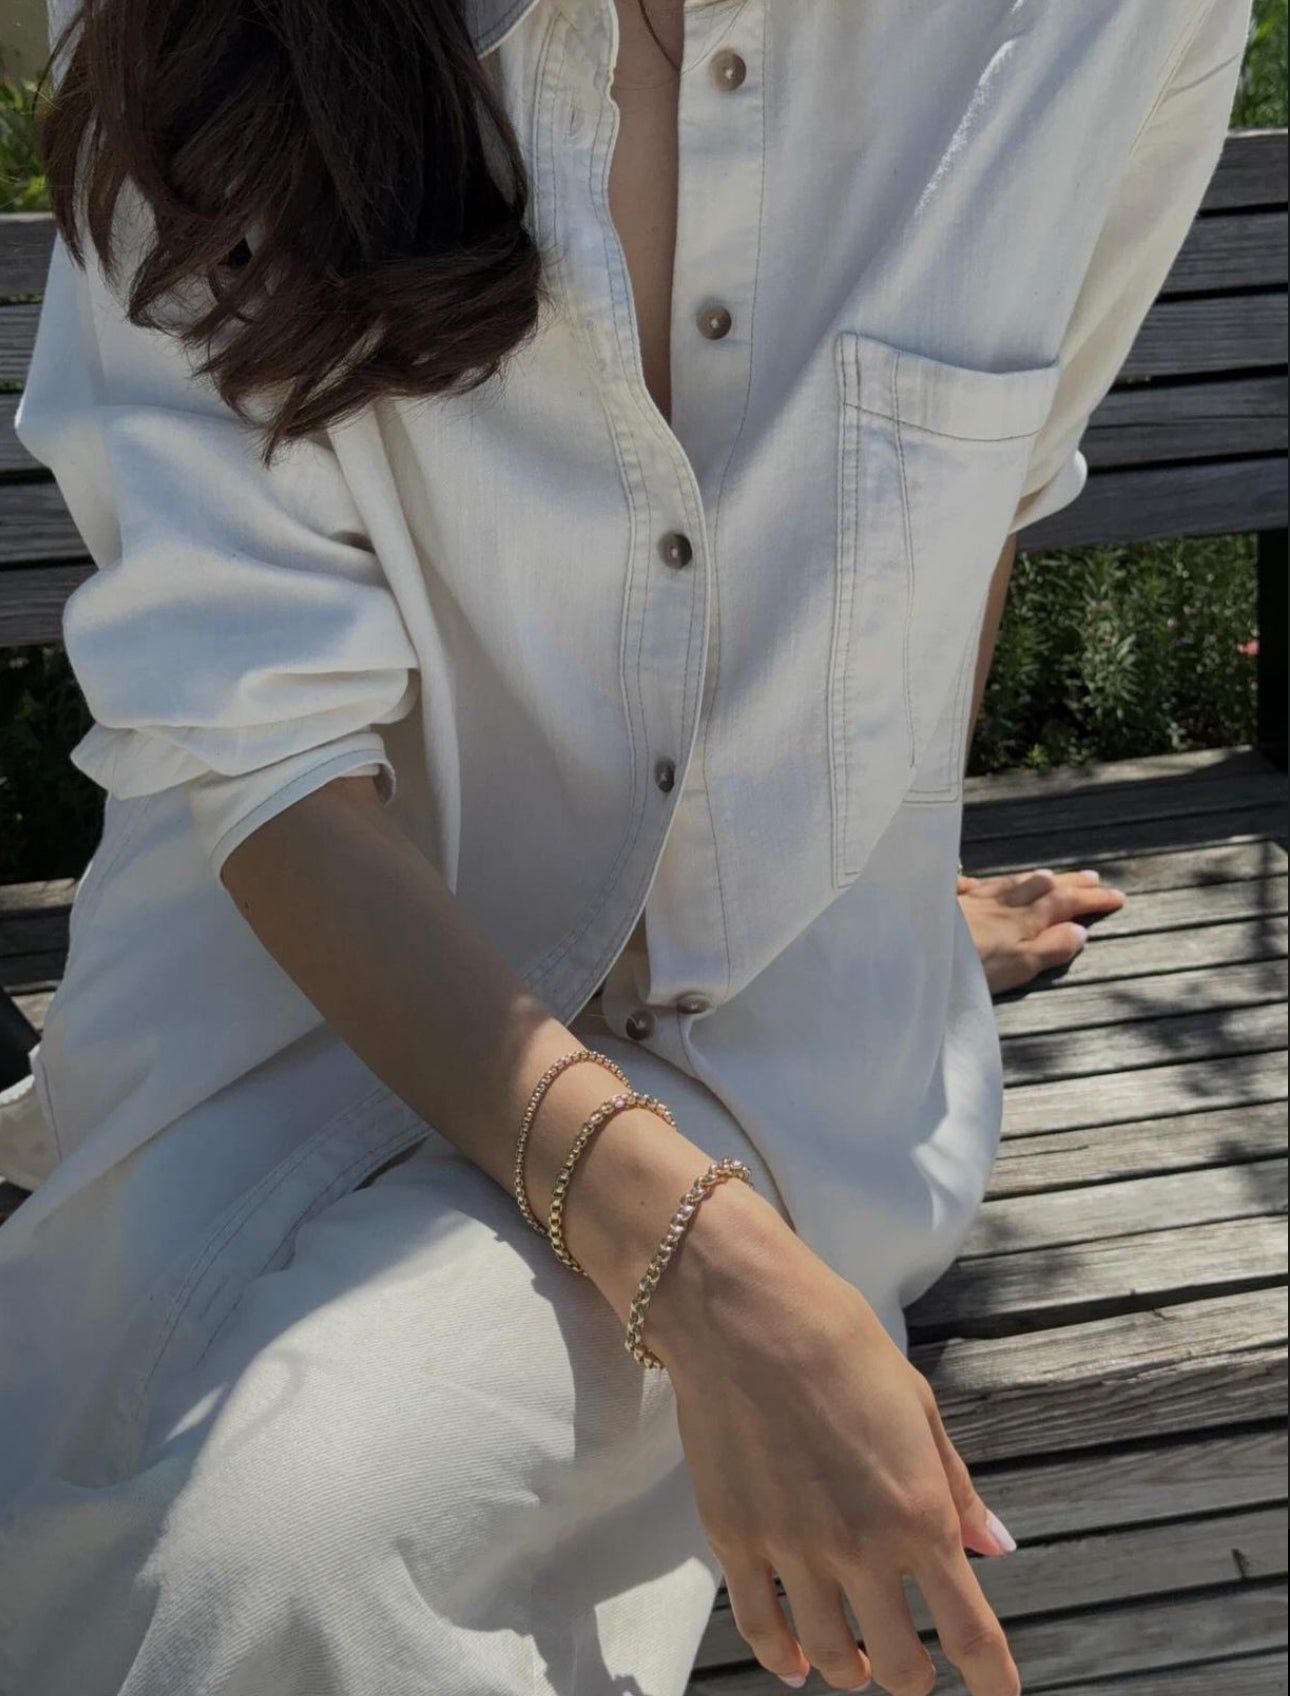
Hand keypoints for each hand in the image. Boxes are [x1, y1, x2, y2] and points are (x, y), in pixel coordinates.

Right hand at [644, 1186, 1022, 1693]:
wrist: (743, 1314)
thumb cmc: (840, 1342)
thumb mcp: (918, 1404)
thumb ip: (954, 1485)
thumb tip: (993, 1546)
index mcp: (918, 1514)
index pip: (968, 1633)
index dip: (992, 1680)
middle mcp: (860, 1549)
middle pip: (901, 1665)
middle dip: (916, 1676)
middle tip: (916, 1665)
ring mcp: (793, 1552)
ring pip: (833, 1659)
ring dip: (855, 1671)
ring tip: (860, 1665)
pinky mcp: (735, 1541)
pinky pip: (762, 1629)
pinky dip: (783, 1658)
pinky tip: (796, 1663)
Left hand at [958, 867, 1125, 994]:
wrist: (913, 951)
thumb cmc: (969, 967)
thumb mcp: (1019, 966)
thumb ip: (1050, 948)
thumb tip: (1080, 930)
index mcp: (1024, 919)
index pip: (1066, 904)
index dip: (1092, 900)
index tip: (1117, 896)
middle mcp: (1001, 903)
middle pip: (1042, 887)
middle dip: (1070, 882)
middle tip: (1094, 877)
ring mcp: (972, 900)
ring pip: (1010, 883)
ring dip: (1035, 878)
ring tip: (1052, 875)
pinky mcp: (943, 903)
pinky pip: (968, 886)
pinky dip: (981, 884)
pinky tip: (978, 883)